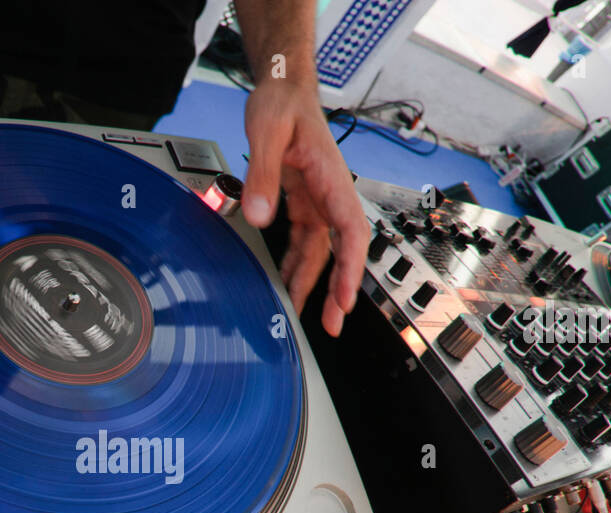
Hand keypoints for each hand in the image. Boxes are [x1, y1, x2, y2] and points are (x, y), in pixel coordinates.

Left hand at [241, 77, 368, 336]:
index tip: (345, 299)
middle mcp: (330, 195)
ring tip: (307, 316)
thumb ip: (262, 174)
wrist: (283, 90)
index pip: (351, 231)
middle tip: (332, 325)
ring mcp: (318, 202)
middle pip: (342, 251)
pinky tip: (289, 285)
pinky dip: (299, 266)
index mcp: (332, 180)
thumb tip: (258, 216)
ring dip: (316, 284)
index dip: (350, 269)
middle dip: (338, 290)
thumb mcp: (267, 132)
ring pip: (322, 252)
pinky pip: (305, 242)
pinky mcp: (303, 204)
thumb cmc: (281, 104)